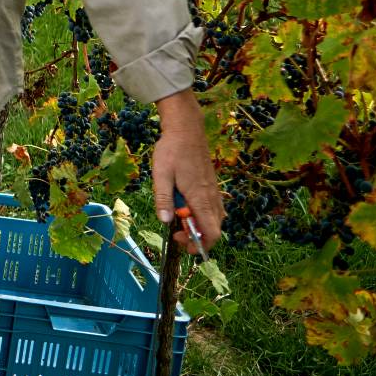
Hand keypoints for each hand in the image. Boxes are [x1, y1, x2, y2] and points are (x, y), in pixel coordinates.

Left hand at [151, 90, 221, 256]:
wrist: (187, 130)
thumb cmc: (172, 151)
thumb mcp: (161, 174)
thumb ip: (163, 199)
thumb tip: (165, 221)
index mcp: (200, 198)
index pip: (211, 233)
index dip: (199, 244)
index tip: (180, 240)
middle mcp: (211, 198)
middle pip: (214, 230)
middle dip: (196, 238)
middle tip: (175, 231)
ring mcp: (213, 192)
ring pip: (214, 220)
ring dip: (198, 226)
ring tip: (177, 217)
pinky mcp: (211, 187)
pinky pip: (212, 209)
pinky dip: (201, 215)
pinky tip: (184, 206)